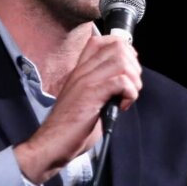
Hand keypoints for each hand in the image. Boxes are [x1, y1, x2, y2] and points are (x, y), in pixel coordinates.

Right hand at [15, 33, 141, 183]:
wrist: (52, 144)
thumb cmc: (72, 127)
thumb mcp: (88, 100)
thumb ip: (103, 86)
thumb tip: (128, 80)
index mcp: (81, 70)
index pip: (103, 41)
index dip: (124, 51)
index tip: (127, 72)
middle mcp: (82, 70)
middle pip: (118, 47)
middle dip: (134, 66)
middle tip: (130, 87)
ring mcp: (86, 81)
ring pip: (122, 62)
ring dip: (133, 81)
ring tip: (127, 97)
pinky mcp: (91, 95)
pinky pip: (121, 81)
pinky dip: (130, 93)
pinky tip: (121, 106)